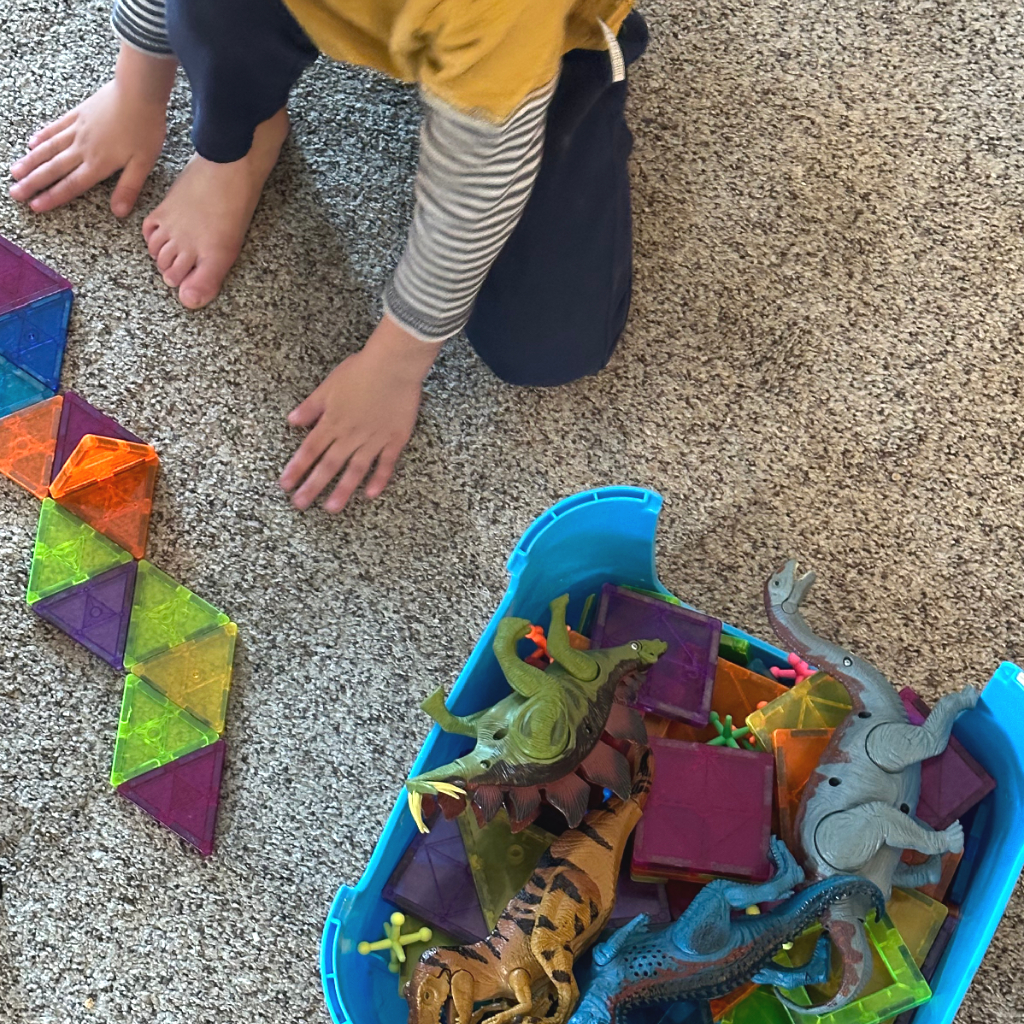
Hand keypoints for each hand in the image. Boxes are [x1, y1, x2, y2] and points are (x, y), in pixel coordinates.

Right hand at [10, 43, 175, 215]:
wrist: (138, 91)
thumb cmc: (145, 128)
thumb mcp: (143, 163)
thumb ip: (128, 187)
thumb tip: (118, 212)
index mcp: (99, 163)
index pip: (72, 185)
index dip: (53, 197)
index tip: (35, 206)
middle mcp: (83, 148)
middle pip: (54, 169)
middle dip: (33, 183)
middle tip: (15, 193)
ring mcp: (78, 129)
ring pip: (49, 149)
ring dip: (31, 162)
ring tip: (15, 171)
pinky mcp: (78, 114)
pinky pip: (56, 127)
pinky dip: (42, 136)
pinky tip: (31, 143)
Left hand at [279, 315, 441, 511]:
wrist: (394, 365)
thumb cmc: (362, 370)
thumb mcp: (329, 385)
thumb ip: (312, 407)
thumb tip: (293, 421)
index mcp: (333, 421)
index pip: (310, 450)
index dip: (296, 468)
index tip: (286, 485)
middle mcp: (350, 435)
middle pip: (328, 465)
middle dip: (312, 486)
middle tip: (300, 504)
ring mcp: (373, 439)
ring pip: (355, 469)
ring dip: (342, 490)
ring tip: (331, 508)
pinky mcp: (394, 439)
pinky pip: (386, 463)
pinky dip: (379, 479)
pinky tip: (371, 494)